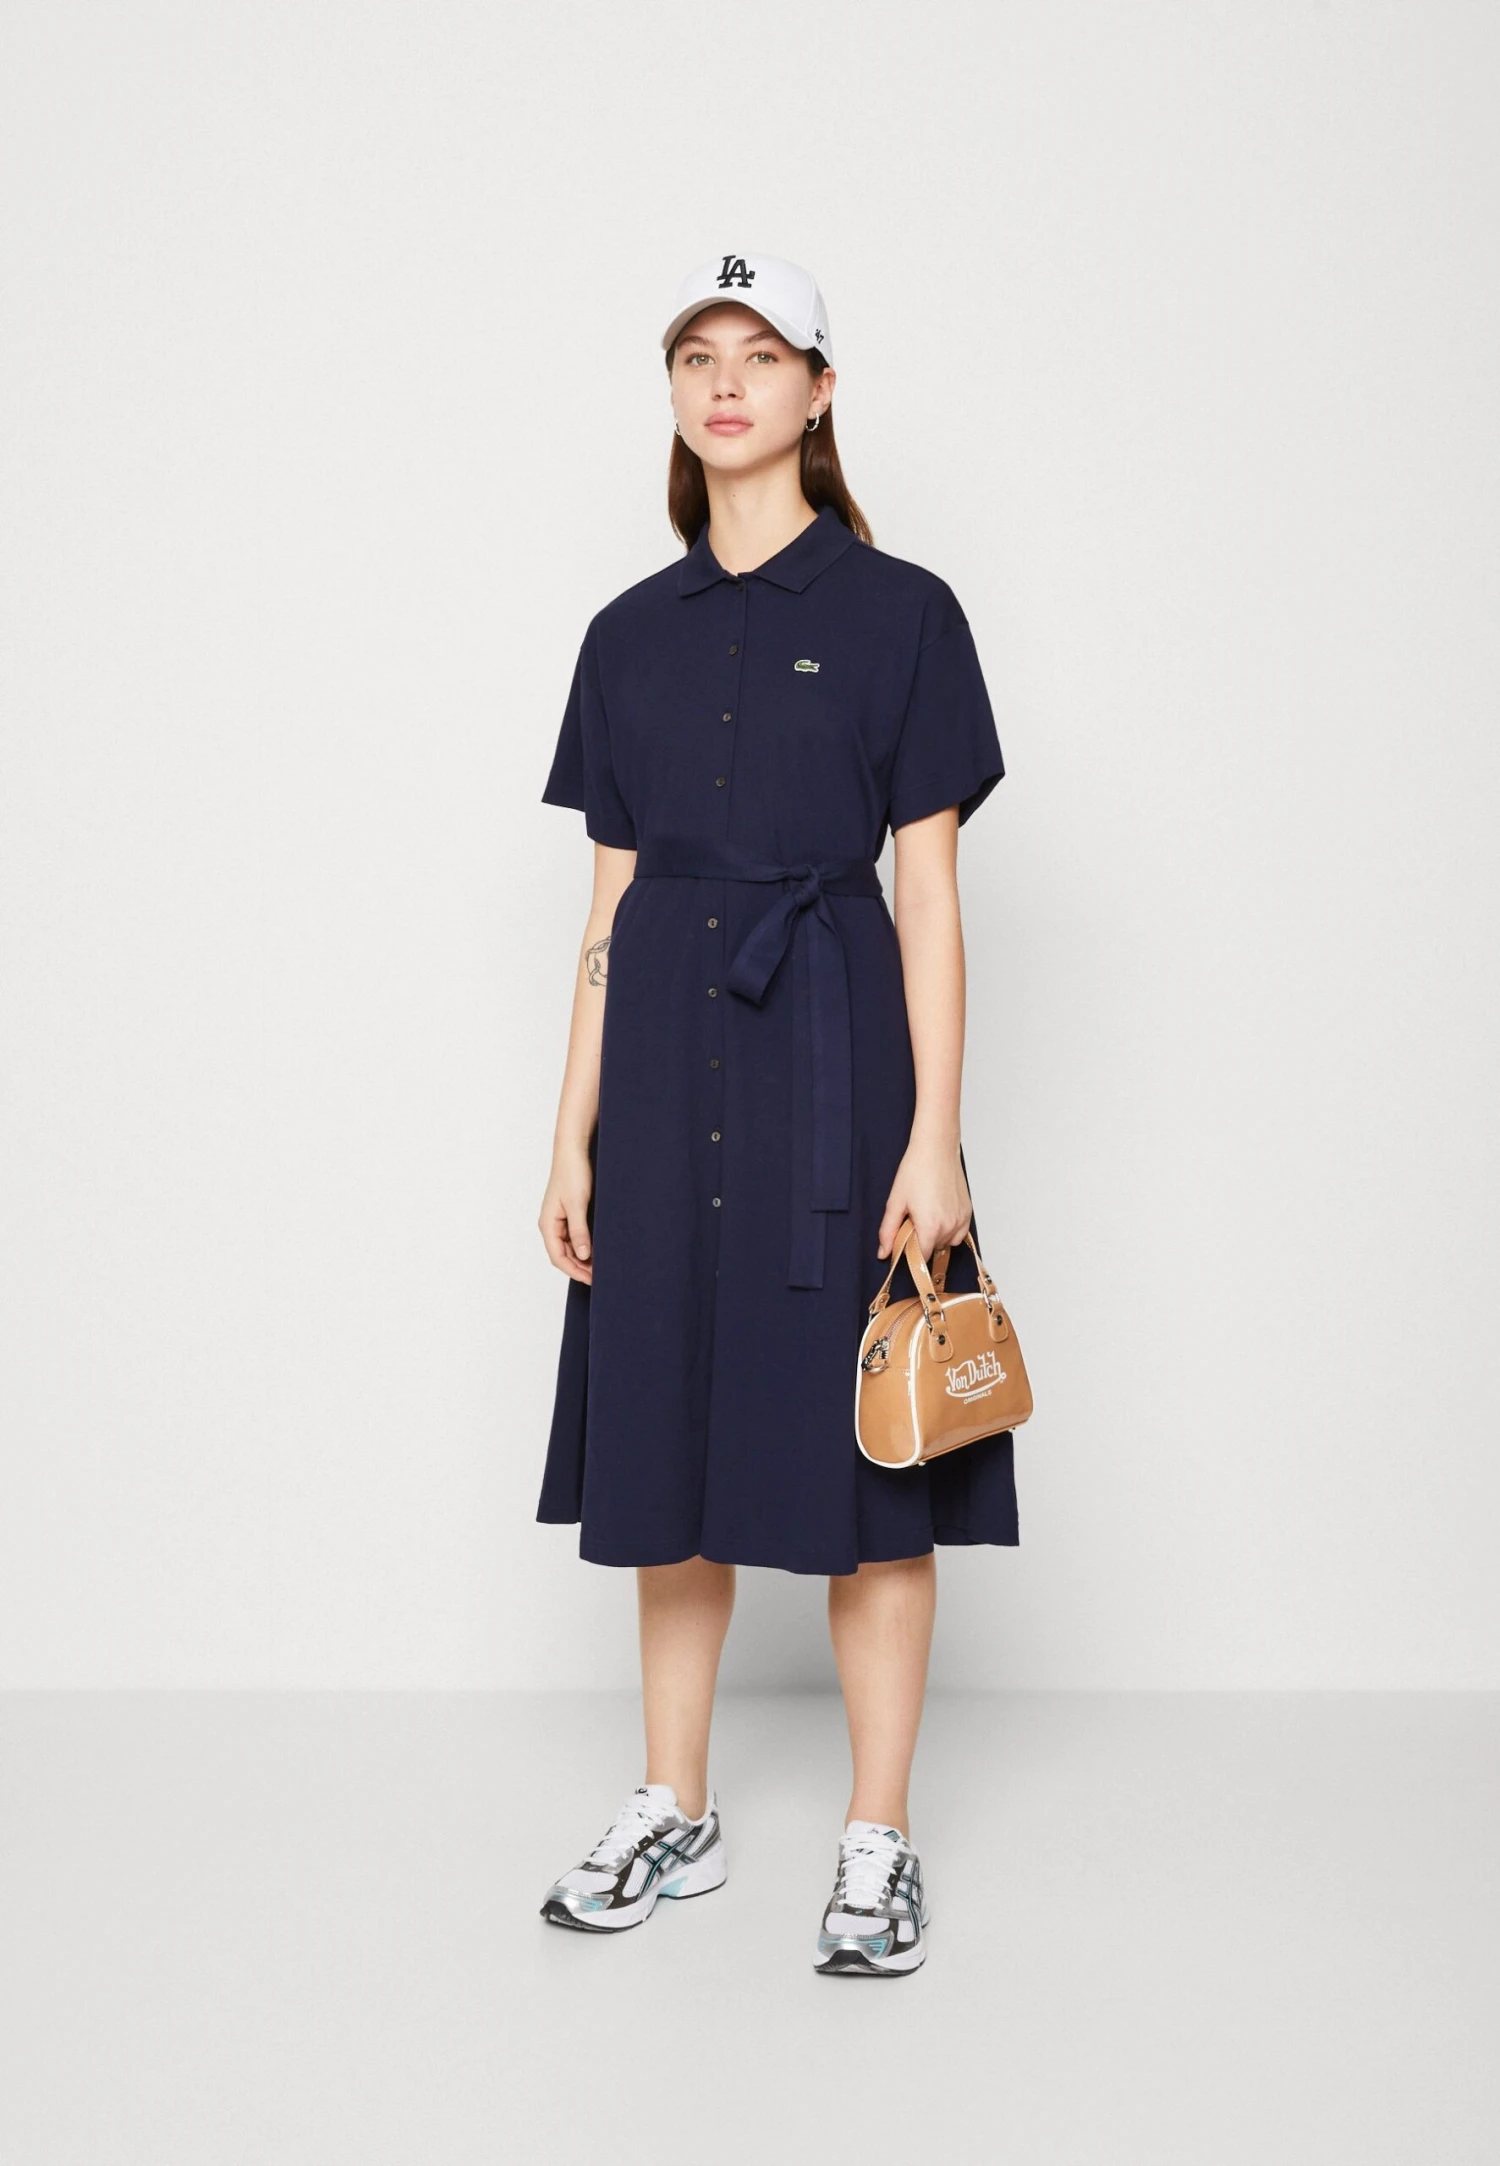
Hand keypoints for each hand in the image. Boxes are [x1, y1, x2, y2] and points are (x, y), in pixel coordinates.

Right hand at [540, 1145, 594, 1282]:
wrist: (573, 1151)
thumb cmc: (572, 1173)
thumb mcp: (577, 1204)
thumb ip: (579, 1231)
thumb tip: (582, 1256)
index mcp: (548, 1224)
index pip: (558, 1257)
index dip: (574, 1271)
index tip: (591, 1279)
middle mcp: (551, 1224)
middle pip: (563, 1255)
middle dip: (579, 1267)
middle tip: (599, 1275)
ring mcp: (559, 1220)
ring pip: (570, 1247)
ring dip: (583, 1257)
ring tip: (601, 1265)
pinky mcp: (569, 1213)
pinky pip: (575, 1236)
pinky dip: (585, 1245)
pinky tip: (597, 1248)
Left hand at [877, 1138, 971, 1261]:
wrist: (936, 1149)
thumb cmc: (915, 1171)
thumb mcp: (895, 1202)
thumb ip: (888, 1231)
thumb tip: (883, 1254)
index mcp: (930, 1227)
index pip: (921, 1258)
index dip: (910, 1254)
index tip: (903, 1244)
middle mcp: (949, 1227)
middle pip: (933, 1250)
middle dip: (921, 1241)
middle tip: (912, 1220)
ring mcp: (961, 1220)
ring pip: (946, 1243)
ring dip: (936, 1237)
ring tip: (926, 1215)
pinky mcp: (968, 1212)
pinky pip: (959, 1233)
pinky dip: (949, 1231)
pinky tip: (939, 1215)